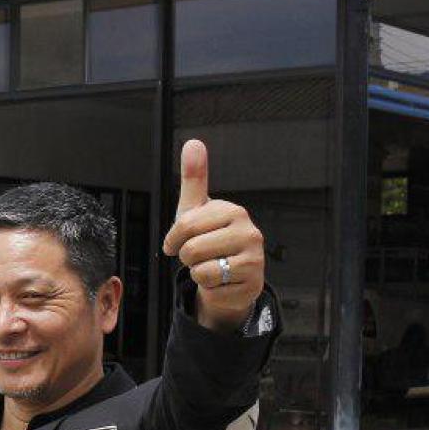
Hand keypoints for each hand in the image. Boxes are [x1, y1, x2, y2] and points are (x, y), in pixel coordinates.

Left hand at [160, 139, 265, 333]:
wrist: (229, 277)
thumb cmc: (210, 240)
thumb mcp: (196, 210)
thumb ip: (194, 178)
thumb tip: (194, 143)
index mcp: (233, 211)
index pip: (186, 224)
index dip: (174, 238)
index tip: (178, 241)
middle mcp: (249, 232)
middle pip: (191, 248)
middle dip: (186, 257)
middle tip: (199, 256)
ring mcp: (254, 258)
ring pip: (200, 268)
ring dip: (197, 272)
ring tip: (211, 266)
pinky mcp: (252, 282)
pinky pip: (210, 285)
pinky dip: (208, 286)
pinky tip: (221, 280)